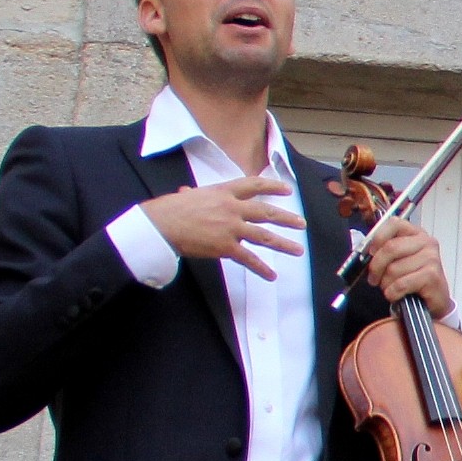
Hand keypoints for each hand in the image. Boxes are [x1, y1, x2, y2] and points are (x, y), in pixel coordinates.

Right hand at [140, 175, 301, 279]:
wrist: (160, 225)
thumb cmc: (168, 210)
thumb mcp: (186, 196)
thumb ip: (194, 195)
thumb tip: (186, 191)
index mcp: (223, 192)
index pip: (253, 185)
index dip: (272, 186)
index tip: (287, 189)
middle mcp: (231, 208)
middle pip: (265, 212)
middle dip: (286, 218)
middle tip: (301, 223)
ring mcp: (231, 227)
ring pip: (264, 236)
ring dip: (283, 244)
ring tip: (298, 250)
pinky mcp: (226, 246)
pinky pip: (249, 259)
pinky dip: (261, 268)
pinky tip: (271, 276)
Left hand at [363, 216, 452, 317]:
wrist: (435, 300)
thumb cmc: (414, 280)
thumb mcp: (399, 260)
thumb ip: (385, 250)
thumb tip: (366, 251)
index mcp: (416, 234)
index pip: (394, 223)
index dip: (378, 238)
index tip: (371, 253)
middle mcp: (427, 243)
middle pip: (391, 248)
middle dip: (376, 267)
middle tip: (374, 278)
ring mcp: (431, 258)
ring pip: (394, 269)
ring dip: (386, 284)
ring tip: (390, 288)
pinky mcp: (432, 276)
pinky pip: (401, 284)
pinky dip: (393, 293)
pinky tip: (396, 295)